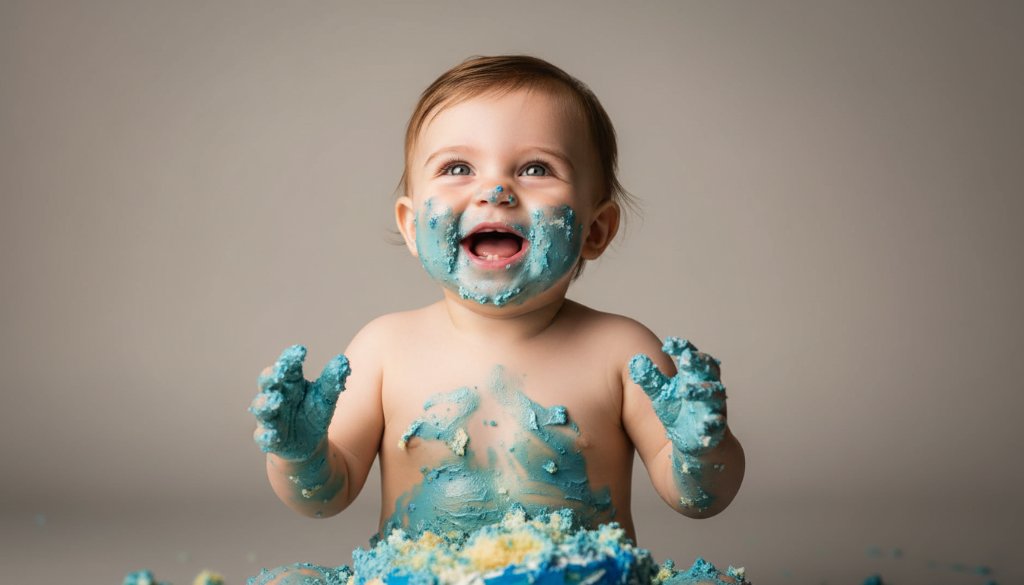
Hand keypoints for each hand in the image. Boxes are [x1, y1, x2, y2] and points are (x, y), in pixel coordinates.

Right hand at [249, 345, 350, 460]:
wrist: (309, 445)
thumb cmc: (313, 414)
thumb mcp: (325, 397)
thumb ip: (332, 381)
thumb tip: (342, 360)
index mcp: (290, 382)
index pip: (288, 366)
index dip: (291, 358)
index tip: (301, 351)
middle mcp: (276, 396)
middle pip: (268, 382)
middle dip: (271, 376)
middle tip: (279, 372)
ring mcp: (269, 417)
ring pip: (261, 407)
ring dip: (266, 404)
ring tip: (275, 401)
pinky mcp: (268, 438)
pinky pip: (263, 435)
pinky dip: (266, 435)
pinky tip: (270, 435)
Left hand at [629, 337, 726, 454]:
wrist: (701, 453)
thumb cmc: (680, 419)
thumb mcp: (663, 398)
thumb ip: (652, 381)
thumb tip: (637, 360)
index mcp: (694, 380)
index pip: (692, 359)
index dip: (683, 349)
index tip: (669, 344)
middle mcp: (708, 392)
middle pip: (708, 372)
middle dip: (699, 364)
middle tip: (686, 359)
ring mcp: (714, 411)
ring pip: (714, 397)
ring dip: (701, 391)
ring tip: (686, 390)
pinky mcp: (716, 434)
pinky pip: (717, 427)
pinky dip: (712, 425)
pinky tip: (704, 424)